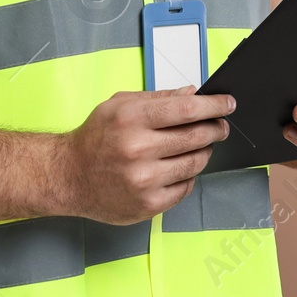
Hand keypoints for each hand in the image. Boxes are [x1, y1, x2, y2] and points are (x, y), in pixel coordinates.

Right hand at [57, 85, 234, 224]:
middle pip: (196, 136)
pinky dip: (188, 175)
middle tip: (221, 126)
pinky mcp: (148, 204)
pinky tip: (180, 167)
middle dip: (216, 128)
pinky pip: (185, 187)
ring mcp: (144, 180)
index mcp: (131, 118)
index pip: (186, 109)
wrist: (69, 176)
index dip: (213, 105)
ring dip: (204, 151)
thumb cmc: (95, 138)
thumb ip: (158, 98)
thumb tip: (192, 93)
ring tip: (200, 145)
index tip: (228, 104)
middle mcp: (138, 149)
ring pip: (195, 162)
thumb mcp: (119, 105)